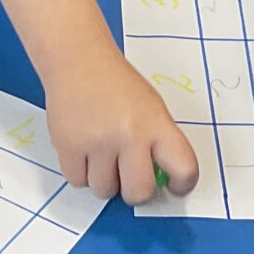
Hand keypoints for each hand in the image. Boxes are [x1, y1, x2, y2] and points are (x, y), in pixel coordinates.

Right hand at [45, 44, 197, 203]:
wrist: (78, 60)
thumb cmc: (116, 84)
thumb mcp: (151, 106)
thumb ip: (158, 142)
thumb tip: (160, 181)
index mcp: (156, 123)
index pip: (184, 169)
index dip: (182, 185)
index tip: (174, 186)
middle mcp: (129, 134)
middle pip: (139, 193)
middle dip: (134, 192)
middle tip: (129, 178)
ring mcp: (97, 141)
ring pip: (104, 191)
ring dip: (103, 180)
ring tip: (101, 156)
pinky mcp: (68, 145)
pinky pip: (77, 181)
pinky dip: (80, 173)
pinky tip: (84, 151)